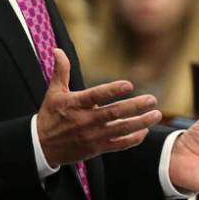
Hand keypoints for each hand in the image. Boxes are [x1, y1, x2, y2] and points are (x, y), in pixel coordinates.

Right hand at [37, 49, 161, 167]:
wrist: (42, 147)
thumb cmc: (50, 116)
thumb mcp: (53, 93)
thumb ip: (61, 71)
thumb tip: (57, 50)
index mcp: (75, 104)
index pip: (96, 96)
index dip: (112, 90)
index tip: (129, 84)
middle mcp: (85, 120)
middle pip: (114, 113)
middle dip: (135, 106)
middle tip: (153, 99)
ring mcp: (92, 136)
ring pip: (121, 130)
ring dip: (140, 122)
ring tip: (156, 114)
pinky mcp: (96, 149)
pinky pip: (118, 145)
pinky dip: (133, 139)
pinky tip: (145, 130)